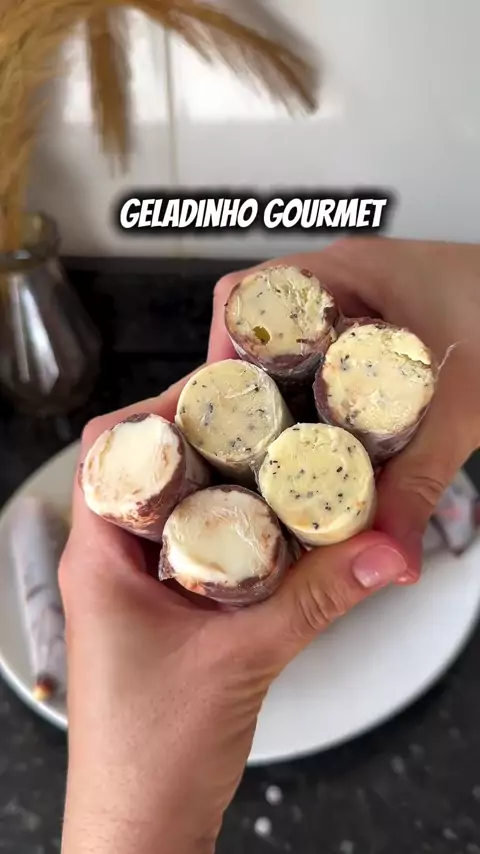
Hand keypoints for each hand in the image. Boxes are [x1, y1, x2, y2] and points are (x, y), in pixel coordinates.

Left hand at [60, 374, 407, 853]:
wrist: (140, 830)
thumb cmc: (149, 760)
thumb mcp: (243, 661)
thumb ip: (318, 599)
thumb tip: (382, 550)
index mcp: (97, 557)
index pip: (116, 449)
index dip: (168, 410)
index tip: (228, 392)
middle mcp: (108, 562)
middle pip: (150, 467)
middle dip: (207, 438)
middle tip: (266, 417)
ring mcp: (134, 587)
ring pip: (176, 506)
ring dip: (223, 483)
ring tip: (276, 458)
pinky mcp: (162, 612)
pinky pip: (197, 548)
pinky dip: (235, 529)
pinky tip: (276, 527)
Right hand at [209, 238, 479, 580]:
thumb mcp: (460, 408)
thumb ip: (419, 487)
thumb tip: (384, 560)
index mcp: (345, 271)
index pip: (244, 298)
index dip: (220, 355)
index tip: (220, 412)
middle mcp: (345, 281)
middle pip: (260, 329)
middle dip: (247, 388)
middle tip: (243, 447)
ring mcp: (366, 302)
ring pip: (294, 346)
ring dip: (283, 393)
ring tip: (276, 449)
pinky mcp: (386, 326)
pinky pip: (329, 357)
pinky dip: (320, 394)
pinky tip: (328, 437)